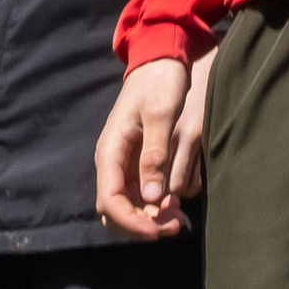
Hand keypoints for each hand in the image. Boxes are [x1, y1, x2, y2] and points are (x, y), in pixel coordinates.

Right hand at [95, 52, 210, 238]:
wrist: (161, 58)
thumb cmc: (160, 82)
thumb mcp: (161, 115)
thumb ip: (155, 154)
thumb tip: (153, 197)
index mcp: (111, 151)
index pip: (110, 201)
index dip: (131, 222)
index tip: (158, 231)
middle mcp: (112, 162)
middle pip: (115, 210)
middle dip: (142, 224)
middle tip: (174, 226)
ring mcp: (124, 163)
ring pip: (129, 205)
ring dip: (150, 218)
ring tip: (178, 219)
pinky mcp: (137, 162)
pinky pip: (141, 194)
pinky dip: (156, 206)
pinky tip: (176, 206)